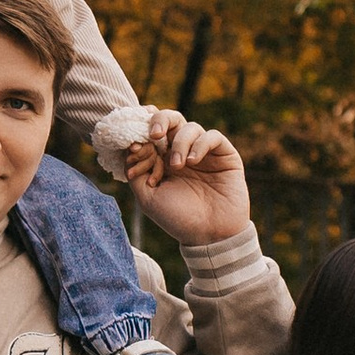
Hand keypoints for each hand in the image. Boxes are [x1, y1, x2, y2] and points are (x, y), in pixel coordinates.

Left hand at [124, 117, 247, 243]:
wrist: (210, 235)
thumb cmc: (178, 218)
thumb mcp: (148, 198)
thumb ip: (137, 172)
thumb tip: (129, 147)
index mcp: (163, 160)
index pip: (151, 133)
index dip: (141, 134)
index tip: (134, 146)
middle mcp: (183, 152)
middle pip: (171, 120)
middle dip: (159, 120)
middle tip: (153, 134)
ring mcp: (204, 152)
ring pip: (189, 127)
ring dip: (179, 143)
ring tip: (177, 165)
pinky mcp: (225, 154)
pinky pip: (212, 136)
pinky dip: (200, 144)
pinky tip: (193, 162)